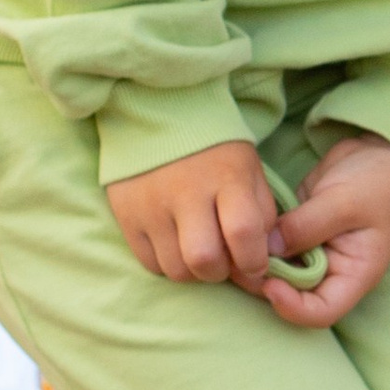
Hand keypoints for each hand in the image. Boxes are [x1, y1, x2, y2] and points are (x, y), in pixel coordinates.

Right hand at [106, 140, 282, 288]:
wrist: (160, 117)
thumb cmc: (217, 152)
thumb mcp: (250, 173)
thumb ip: (262, 217)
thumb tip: (260, 268)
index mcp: (227, 177)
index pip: (243, 233)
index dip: (254, 261)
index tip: (255, 265)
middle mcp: (187, 192)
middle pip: (204, 260)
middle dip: (221, 272)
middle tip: (224, 260)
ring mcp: (152, 206)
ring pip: (176, 270)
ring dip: (194, 272)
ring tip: (200, 252)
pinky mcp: (127, 216)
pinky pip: (150, 263)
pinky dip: (168, 265)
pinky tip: (177, 246)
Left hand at [255, 132, 389, 328]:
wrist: (383, 152)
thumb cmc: (379, 182)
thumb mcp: (344, 202)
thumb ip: (305, 226)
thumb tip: (264, 249)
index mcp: (354, 274)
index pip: (322, 312)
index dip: (291, 307)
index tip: (270, 284)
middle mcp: (332, 271)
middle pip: (293, 296)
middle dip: (265, 284)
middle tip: (241, 261)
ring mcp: (314, 253)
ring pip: (278, 273)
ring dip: (257, 262)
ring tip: (237, 242)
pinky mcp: (299, 233)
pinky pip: (273, 248)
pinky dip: (257, 242)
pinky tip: (244, 227)